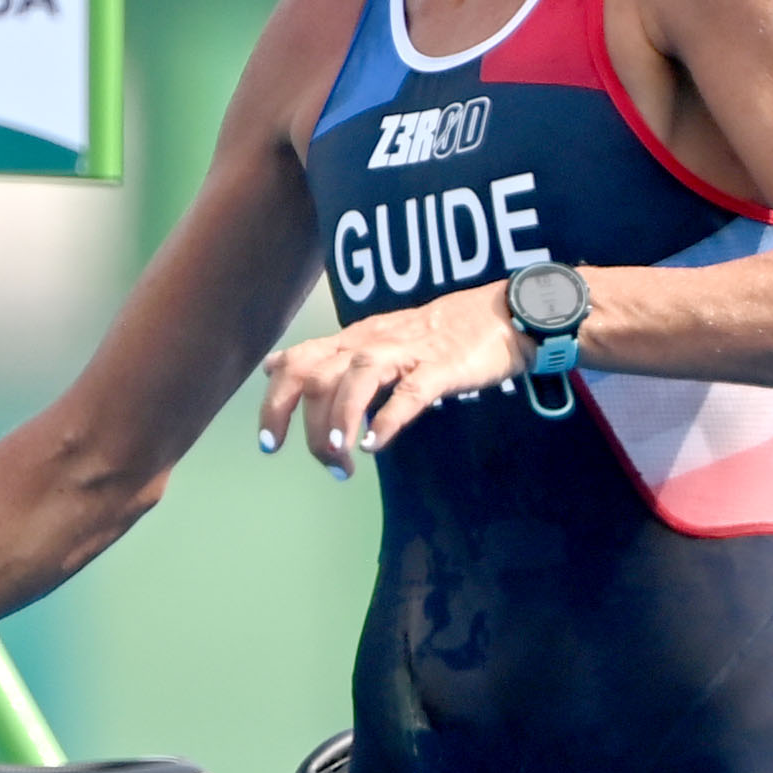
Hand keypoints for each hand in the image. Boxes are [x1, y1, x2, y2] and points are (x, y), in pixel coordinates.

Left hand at [257, 293, 528, 473]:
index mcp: (354, 339)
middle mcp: (372, 342)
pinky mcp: (442, 367)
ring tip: (340, 456)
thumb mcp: (374, 338)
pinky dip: (389, 417)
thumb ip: (326, 355)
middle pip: (320, 374)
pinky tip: (377, 443)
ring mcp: (408, 352)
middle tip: (320, 460)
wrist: (503, 312)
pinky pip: (410, 392)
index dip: (275, 402)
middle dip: (306, 422)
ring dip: (341, 419)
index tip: (269, 444)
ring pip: (358, 379)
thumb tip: (273, 366)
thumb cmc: (439, 333)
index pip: (298, 362)